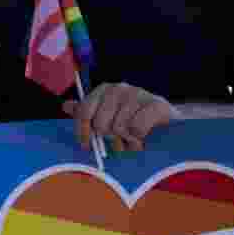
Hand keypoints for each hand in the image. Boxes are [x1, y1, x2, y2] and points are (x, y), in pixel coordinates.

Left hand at [62, 82, 180, 151]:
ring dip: (126, 140)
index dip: (82, 131)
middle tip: (118, 142)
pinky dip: (138, 137)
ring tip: (132, 139)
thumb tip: (65, 105)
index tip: (85, 146)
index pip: (84, 111)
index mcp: (103, 90)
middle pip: (101, 123)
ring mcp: (138, 94)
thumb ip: (87, 112)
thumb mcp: (108, 115)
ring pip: (119, 128)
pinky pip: (137, 128)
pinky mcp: (156, 104)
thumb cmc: (133, 119)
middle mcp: (119, 88)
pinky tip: (143, 136)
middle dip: (109, 138)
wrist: (167, 121)